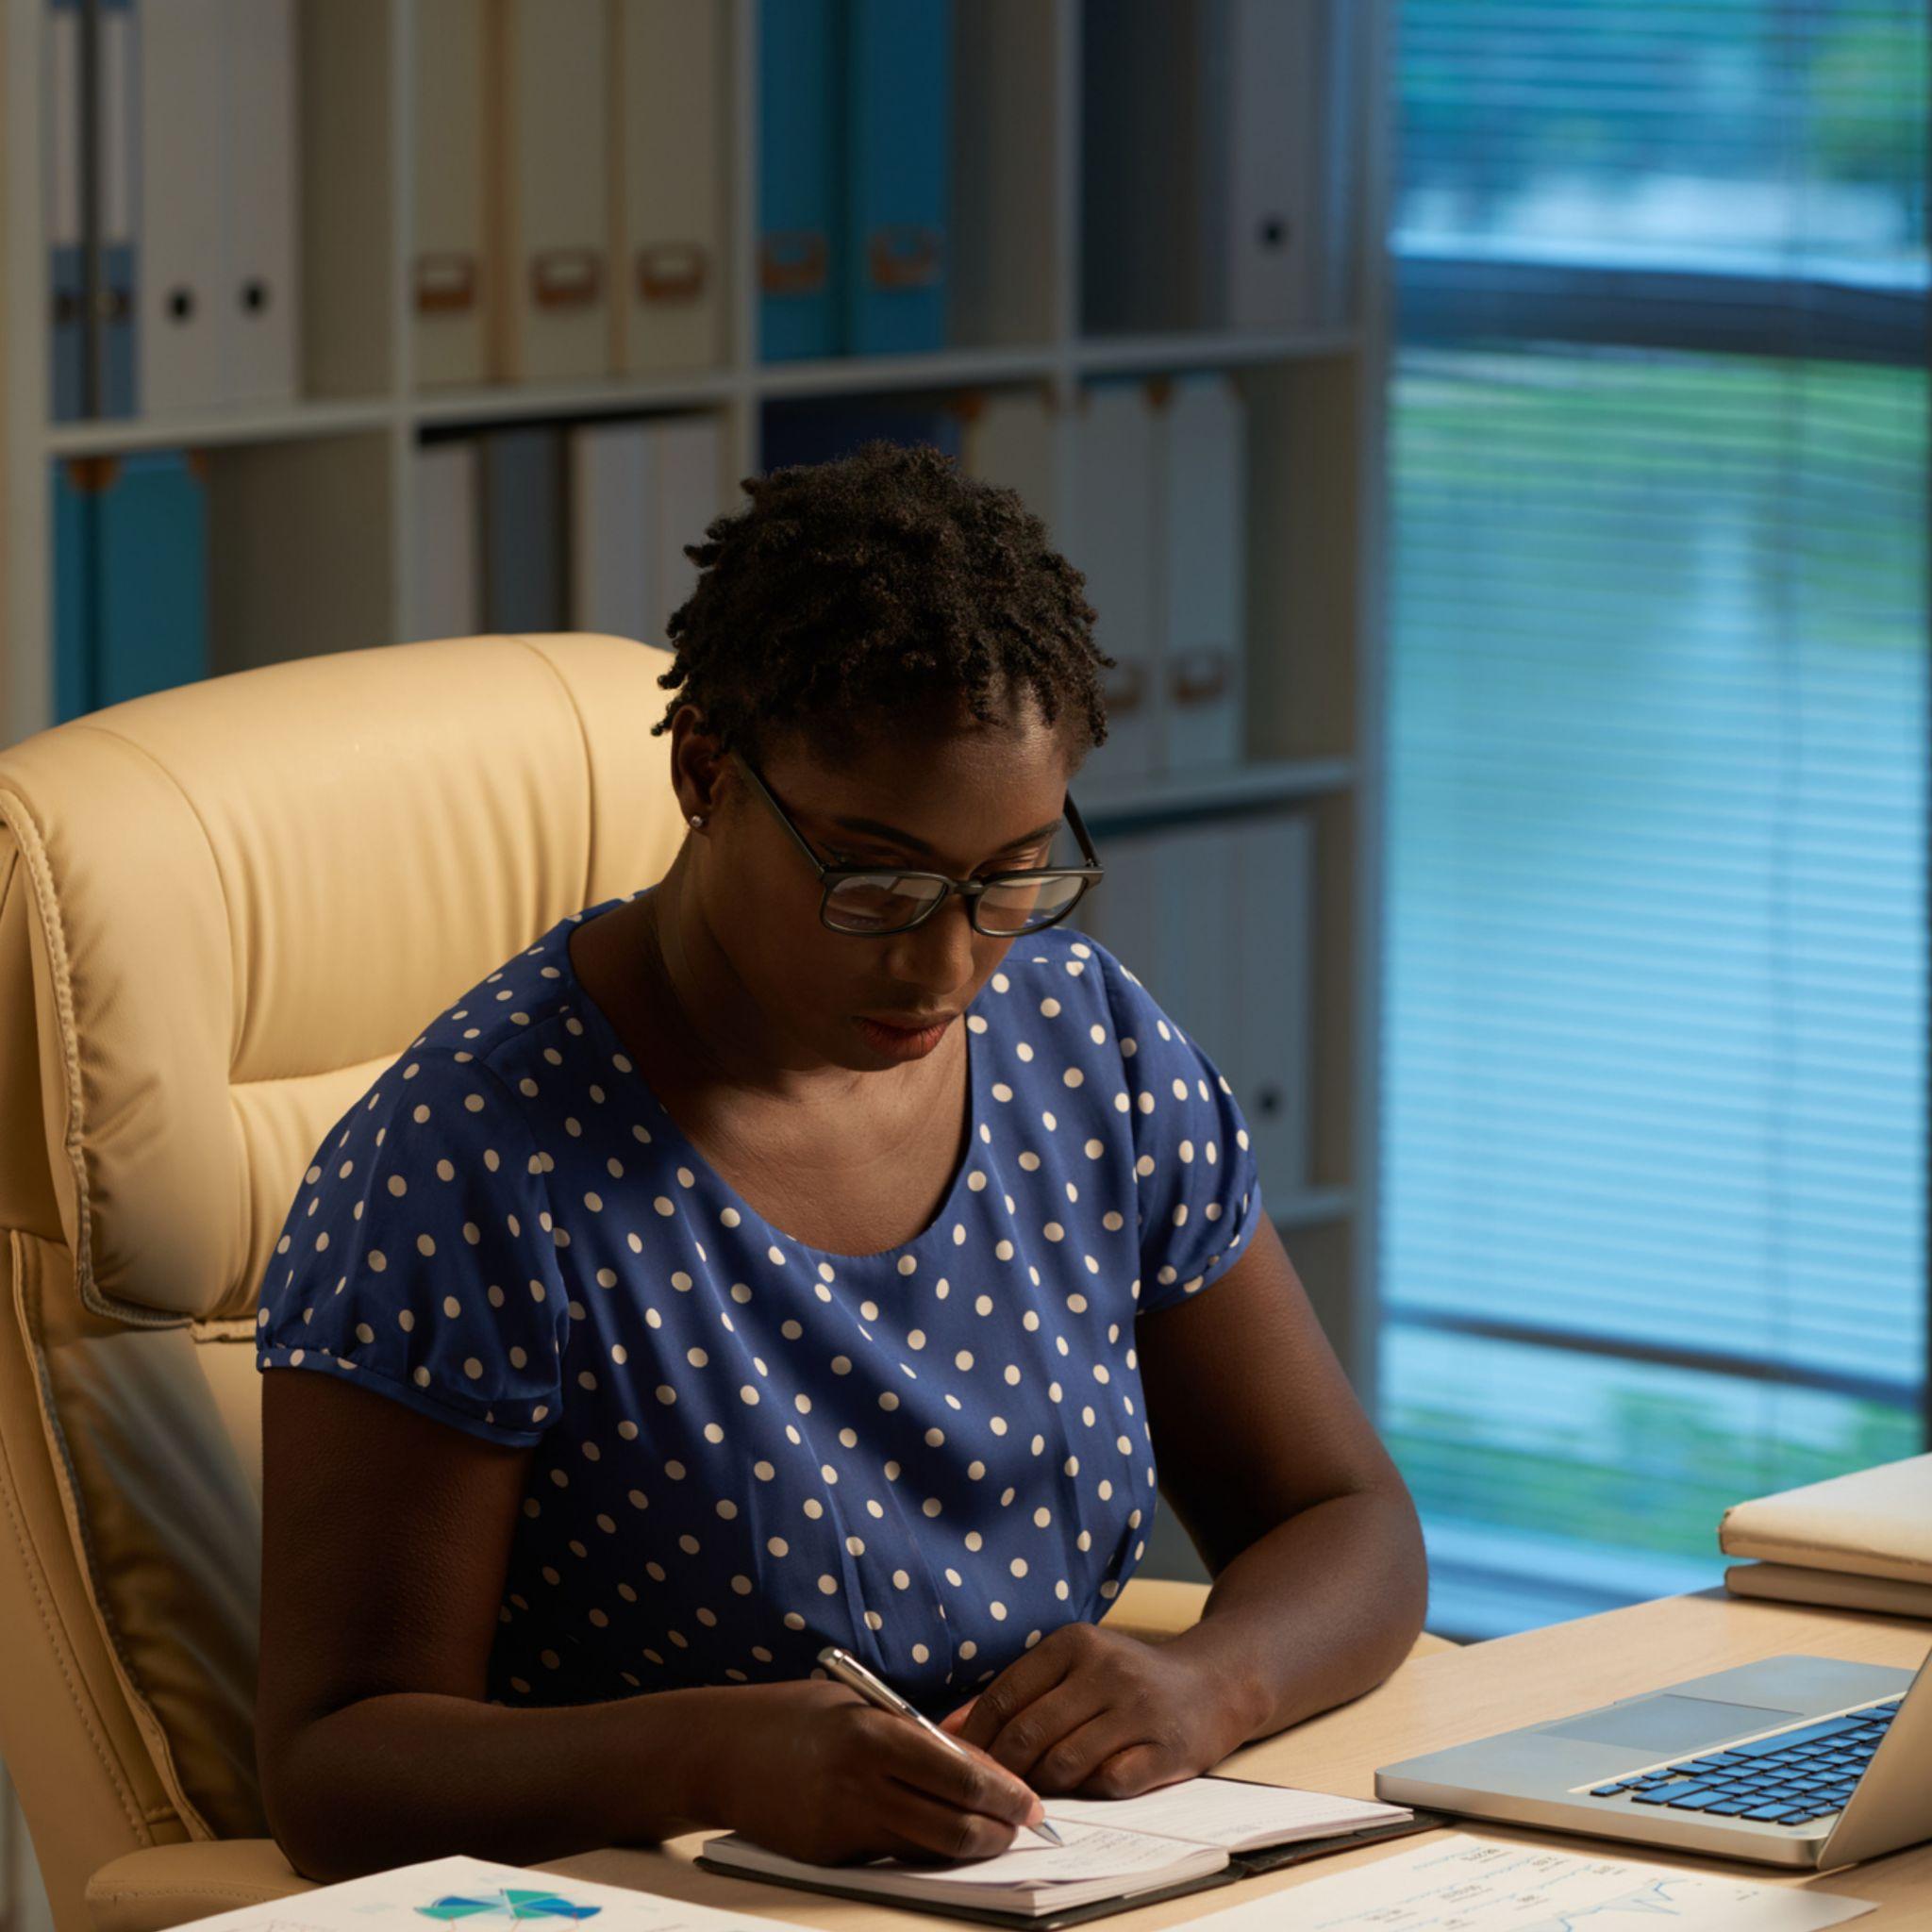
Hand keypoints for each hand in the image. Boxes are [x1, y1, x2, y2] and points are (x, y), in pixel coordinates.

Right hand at [690, 1677, 1048, 1865]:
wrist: (718, 1751)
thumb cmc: (791, 1715)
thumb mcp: (854, 1706)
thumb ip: (906, 1733)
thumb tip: (968, 1764)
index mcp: (873, 1736)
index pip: (959, 1773)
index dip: (1003, 1792)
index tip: (1031, 1801)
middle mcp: (861, 1785)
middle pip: (952, 1824)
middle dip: (997, 1830)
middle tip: (1023, 1827)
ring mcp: (843, 1826)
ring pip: (926, 1848)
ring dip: (966, 1846)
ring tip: (991, 1836)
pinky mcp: (827, 1855)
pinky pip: (887, 1855)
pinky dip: (917, 1847)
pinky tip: (935, 1834)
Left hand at [937, 1622, 1251, 1798]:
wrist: (1211, 1686)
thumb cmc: (1125, 1681)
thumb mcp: (1073, 1667)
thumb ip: (1017, 1692)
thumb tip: (947, 1729)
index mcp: (1075, 1643)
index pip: (1006, 1695)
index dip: (976, 1735)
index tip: (963, 1761)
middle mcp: (1107, 1670)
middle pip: (1030, 1732)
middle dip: (1003, 1769)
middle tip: (995, 1789)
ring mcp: (1138, 1709)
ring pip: (1064, 1762)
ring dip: (1042, 1785)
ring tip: (1037, 1791)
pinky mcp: (1165, 1750)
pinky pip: (1108, 1782)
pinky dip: (1088, 1792)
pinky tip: (1085, 1788)